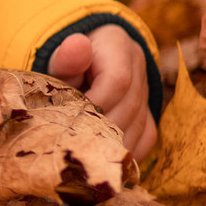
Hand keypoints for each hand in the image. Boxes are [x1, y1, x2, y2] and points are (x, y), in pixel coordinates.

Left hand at [47, 27, 157, 162]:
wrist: (79, 57)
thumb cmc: (62, 60)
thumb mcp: (59, 55)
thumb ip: (66, 57)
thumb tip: (76, 45)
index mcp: (118, 47)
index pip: (117, 80)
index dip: (95, 103)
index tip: (70, 119)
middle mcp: (138, 69)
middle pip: (129, 107)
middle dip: (102, 128)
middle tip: (75, 144)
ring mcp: (146, 92)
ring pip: (140, 126)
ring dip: (114, 144)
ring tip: (87, 156)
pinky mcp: (146, 112)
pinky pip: (146, 137)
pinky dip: (127, 151)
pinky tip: (105, 160)